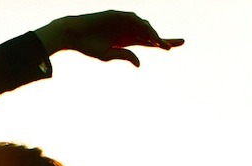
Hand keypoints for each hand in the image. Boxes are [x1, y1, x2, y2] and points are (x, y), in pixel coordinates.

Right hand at [36, 10, 183, 66]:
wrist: (72, 34)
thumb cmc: (88, 47)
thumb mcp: (108, 55)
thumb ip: (125, 56)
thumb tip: (140, 63)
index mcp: (128, 41)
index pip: (150, 42)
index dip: (164, 42)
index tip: (178, 45)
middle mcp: (128, 30)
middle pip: (150, 34)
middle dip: (162, 40)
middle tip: (169, 47)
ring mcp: (122, 22)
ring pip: (143, 27)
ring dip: (150, 34)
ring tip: (156, 44)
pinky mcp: (116, 15)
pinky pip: (132, 19)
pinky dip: (140, 26)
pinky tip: (145, 35)